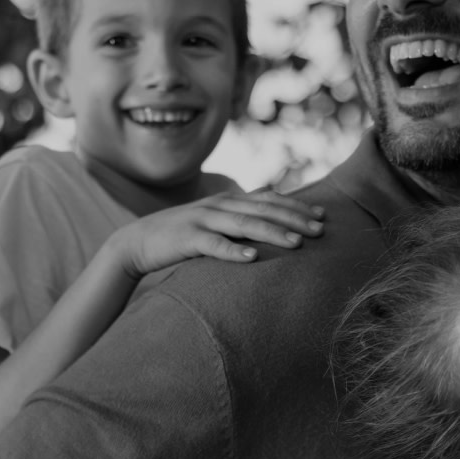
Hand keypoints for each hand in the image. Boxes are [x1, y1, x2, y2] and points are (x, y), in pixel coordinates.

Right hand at [107, 189, 325, 278]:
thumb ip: (240, 213)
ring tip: (297, 244)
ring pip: (243, 224)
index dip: (296, 206)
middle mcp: (218, 206)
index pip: (269, 199)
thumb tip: (270, 205)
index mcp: (227, 200)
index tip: (322, 216)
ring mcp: (202, 220)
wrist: (137, 241)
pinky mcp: (187, 239)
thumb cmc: (182, 234)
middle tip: (320, 230)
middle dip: (294, 219)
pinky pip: (213, 245)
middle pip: (263, 210)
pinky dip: (233, 251)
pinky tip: (252, 258)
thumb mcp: (214, 219)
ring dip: (272, 233)